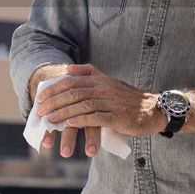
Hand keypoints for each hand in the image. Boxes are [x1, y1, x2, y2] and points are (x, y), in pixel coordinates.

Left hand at [35, 63, 164, 157]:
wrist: (154, 110)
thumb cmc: (128, 100)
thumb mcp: (109, 82)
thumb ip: (90, 74)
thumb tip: (68, 69)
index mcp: (100, 79)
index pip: (71, 80)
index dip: (53, 88)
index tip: (39, 97)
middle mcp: (104, 88)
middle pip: (73, 92)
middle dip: (54, 102)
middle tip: (40, 111)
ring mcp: (111, 102)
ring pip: (82, 105)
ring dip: (63, 113)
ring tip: (49, 120)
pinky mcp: (118, 117)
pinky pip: (96, 118)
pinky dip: (81, 121)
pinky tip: (70, 124)